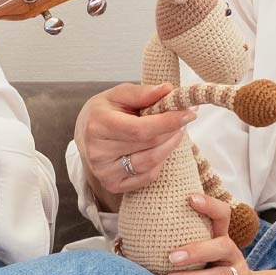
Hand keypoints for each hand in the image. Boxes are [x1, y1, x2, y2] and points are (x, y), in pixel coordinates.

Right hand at [76, 82, 195, 197]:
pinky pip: (148, 176)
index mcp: (98, 126)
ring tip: (175, 132)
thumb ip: (142, 92)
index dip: (168, 122)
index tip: (189, 113)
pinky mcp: (113, 184)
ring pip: (151, 163)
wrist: (85, 135)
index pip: (140, 128)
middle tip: (184, 118)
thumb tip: (167, 89)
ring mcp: (105, 172)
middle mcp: (98, 152)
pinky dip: (160, 161)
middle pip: (149, 145)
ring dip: (169, 146)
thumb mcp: (118, 94)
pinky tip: (161, 148)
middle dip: (172, 131)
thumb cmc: (104, 112)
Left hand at [160, 193, 261, 274]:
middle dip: (196, 250)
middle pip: (221, 245)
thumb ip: (180, 247)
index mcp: (220, 240)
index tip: (189, 198)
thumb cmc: (213, 273)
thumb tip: (133, 237)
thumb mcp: (202, 258)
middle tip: (171, 256)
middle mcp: (232, 255)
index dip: (209, 205)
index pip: (221, 215)